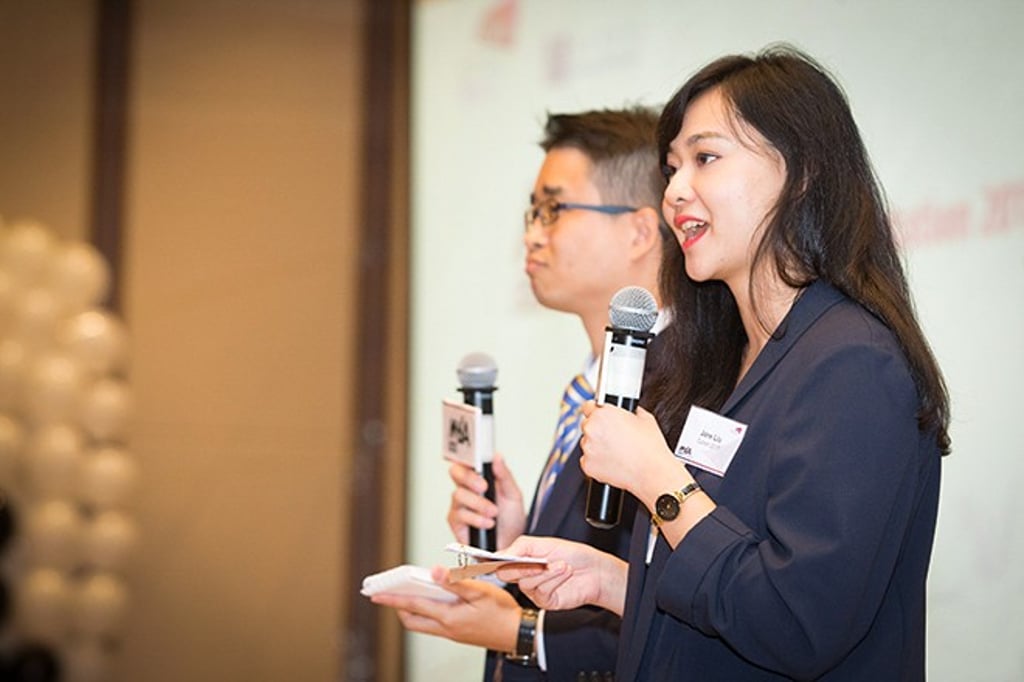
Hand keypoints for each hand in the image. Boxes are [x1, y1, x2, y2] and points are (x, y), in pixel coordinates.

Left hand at [370, 566, 520, 651]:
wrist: (518, 633)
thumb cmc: (501, 612)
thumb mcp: (479, 591)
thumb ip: (455, 581)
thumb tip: (435, 571)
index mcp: (448, 617)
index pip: (413, 606)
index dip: (393, 599)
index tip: (376, 595)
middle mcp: (446, 628)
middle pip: (412, 621)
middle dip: (398, 608)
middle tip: (389, 596)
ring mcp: (453, 633)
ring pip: (423, 624)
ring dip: (413, 610)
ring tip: (409, 594)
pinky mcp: (460, 633)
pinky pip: (436, 624)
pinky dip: (428, 612)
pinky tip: (434, 600)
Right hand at [447, 453, 525, 548]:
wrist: (511, 543)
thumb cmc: (510, 519)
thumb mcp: (513, 494)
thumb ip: (504, 475)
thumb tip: (497, 457)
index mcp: (479, 478)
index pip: (466, 460)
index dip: (466, 458)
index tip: (476, 462)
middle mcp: (467, 489)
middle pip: (455, 473)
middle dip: (469, 479)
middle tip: (484, 487)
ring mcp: (459, 505)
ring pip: (459, 495)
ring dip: (478, 504)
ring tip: (493, 513)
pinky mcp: (456, 523)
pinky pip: (459, 515)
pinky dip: (475, 519)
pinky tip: (487, 523)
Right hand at [496, 536, 627, 616]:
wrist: (595, 571)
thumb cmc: (573, 555)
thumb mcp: (545, 543)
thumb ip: (520, 547)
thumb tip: (499, 554)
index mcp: (522, 560)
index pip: (499, 562)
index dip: (490, 561)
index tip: (485, 559)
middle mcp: (525, 575)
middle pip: (506, 574)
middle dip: (520, 566)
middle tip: (536, 560)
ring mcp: (534, 590)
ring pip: (525, 583)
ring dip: (545, 571)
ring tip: (561, 564)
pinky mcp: (545, 601)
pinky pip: (540, 591)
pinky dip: (553, 579)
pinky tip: (564, 573)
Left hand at [579, 403, 676, 501]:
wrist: (652, 472)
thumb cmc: (650, 447)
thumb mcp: (644, 418)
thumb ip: (630, 411)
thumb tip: (628, 411)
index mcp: (602, 414)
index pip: (588, 406)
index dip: (596, 411)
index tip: (601, 416)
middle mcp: (591, 429)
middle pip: (587, 425)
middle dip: (598, 430)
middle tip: (613, 437)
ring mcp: (587, 448)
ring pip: (587, 443)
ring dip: (596, 446)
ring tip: (616, 451)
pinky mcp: (587, 465)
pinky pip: (588, 460)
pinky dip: (597, 461)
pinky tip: (613, 461)